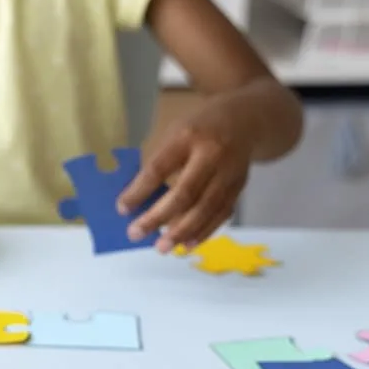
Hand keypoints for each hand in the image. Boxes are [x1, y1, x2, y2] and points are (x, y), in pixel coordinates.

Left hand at [117, 103, 252, 251]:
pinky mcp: (239, 188)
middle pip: (184, 193)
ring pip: (205, 208)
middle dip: (158, 217)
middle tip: (135, 234)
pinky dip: (204, 232)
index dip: (139, 191)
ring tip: (161, 248)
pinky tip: (186, 244)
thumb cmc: (199, 128)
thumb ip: (160, 160)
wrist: (246, 121)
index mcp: (188, 137)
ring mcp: (229, 174)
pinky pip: (221, 214)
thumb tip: (137, 198)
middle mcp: (211, 155)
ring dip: (181, 231)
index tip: (122, 209)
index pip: (159, 168)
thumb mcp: (176, 132)